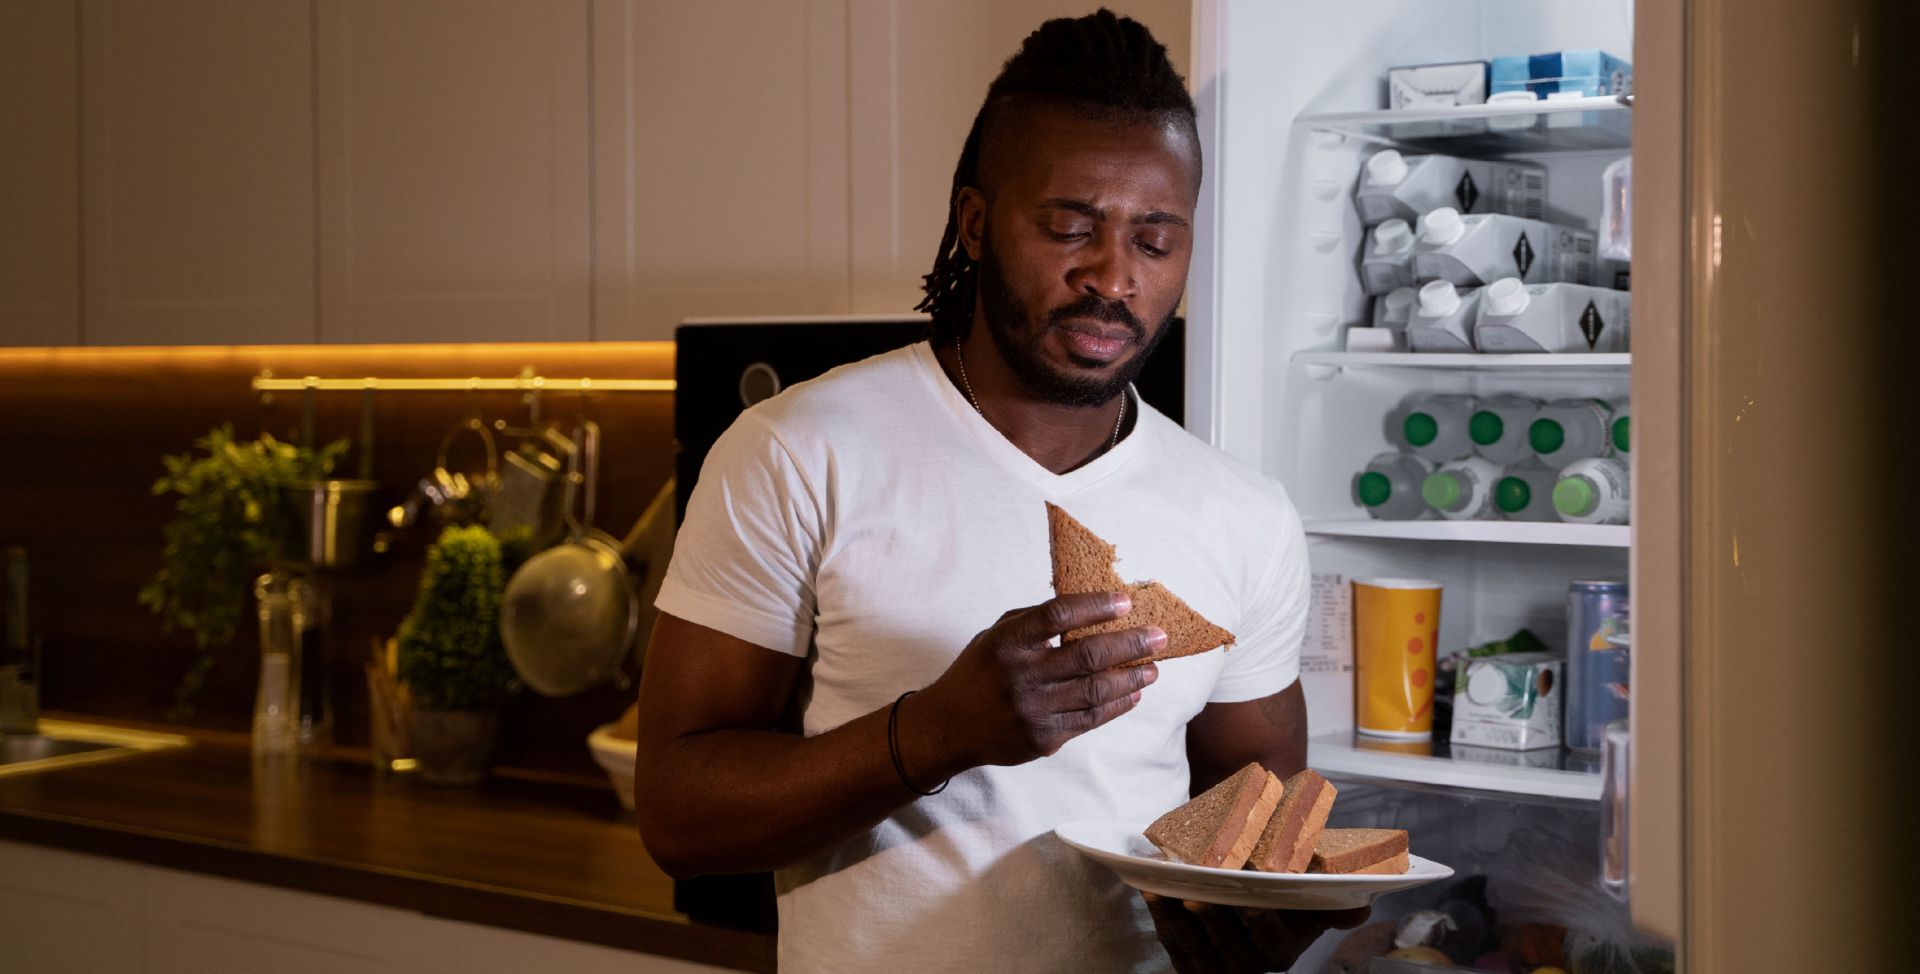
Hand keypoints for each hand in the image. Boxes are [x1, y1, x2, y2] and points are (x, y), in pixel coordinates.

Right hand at [916, 591, 1162, 768]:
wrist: (948, 727)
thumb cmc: (981, 671)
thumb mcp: (996, 635)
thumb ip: (1035, 621)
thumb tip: (1089, 605)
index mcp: (1008, 642)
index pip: (1056, 616)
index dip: (1094, 606)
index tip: (1125, 602)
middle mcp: (1021, 676)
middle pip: (1086, 656)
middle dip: (1130, 644)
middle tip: (1158, 637)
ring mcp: (1033, 711)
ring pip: (1096, 692)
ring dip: (1131, 678)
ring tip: (1153, 668)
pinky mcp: (1043, 739)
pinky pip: (1090, 720)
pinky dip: (1117, 706)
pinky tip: (1132, 694)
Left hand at [1143, 892, 1370, 972]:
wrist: (1251, 905)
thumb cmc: (1283, 903)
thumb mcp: (1310, 905)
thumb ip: (1333, 904)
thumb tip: (1363, 904)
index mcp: (1280, 951)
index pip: (1271, 940)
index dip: (1262, 923)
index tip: (1253, 903)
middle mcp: (1249, 965)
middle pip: (1228, 944)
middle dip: (1212, 920)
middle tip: (1197, 895)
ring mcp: (1217, 966)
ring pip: (1195, 945)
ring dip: (1177, 919)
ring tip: (1164, 891)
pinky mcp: (1189, 962)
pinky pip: (1173, 944)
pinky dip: (1161, 920)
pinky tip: (1152, 895)